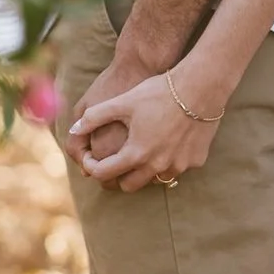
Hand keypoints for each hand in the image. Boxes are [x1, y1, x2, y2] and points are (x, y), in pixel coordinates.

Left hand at [73, 71, 222, 191]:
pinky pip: (176, 169)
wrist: (200, 87)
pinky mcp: (195, 161)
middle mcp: (157, 166)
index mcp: (136, 153)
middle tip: (112, 161)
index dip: (92, 168)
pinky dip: (167, 163)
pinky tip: (165, 143)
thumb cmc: (158, 92)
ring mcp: (178, 166)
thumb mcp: (122, 101)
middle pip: (129, 186)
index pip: (104, 174)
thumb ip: (94, 117)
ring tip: (138, 152)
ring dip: (143, 172)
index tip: (90, 160)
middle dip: (116, 176)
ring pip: (154, 181)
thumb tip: (74, 129)